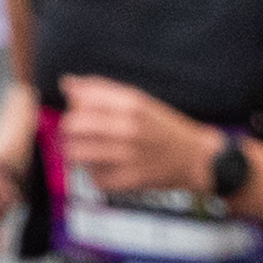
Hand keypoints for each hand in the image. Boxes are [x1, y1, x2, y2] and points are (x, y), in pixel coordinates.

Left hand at [49, 74, 216, 199]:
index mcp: (132, 104)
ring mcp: (128, 155)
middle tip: (82, 136)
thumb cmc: (164, 128)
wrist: (197, 160)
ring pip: (76, 153)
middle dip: (71, 131)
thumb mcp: (140, 102)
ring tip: (90, 154)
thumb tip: (66, 83)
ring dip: (79, 154)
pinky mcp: (130, 179)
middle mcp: (128, 127)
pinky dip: (97, 175)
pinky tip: (108, 170)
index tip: (85, 112)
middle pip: (72, 126)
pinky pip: (93, 178)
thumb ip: (103, 92)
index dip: (76, 106)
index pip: (81, 99)